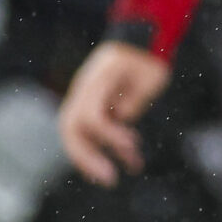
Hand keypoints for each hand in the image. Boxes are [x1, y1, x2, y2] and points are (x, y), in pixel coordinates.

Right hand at [58, 41, 170, 184]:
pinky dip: (108, 150)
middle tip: (109, 178)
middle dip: (86, 157)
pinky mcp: (93, 110)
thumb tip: (120, 116)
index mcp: (97, 80)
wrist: (140, 43)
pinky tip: (133, 163)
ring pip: (76, 136)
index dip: (108, 134)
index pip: (90, 115)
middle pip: (71, 130)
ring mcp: (84, 100)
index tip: (133, 144)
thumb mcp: (150, 74)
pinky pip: (92, 134)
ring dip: (93, 159)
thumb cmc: (148, 58)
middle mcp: (84, 91)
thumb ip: (134, 97)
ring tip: (114, 178)